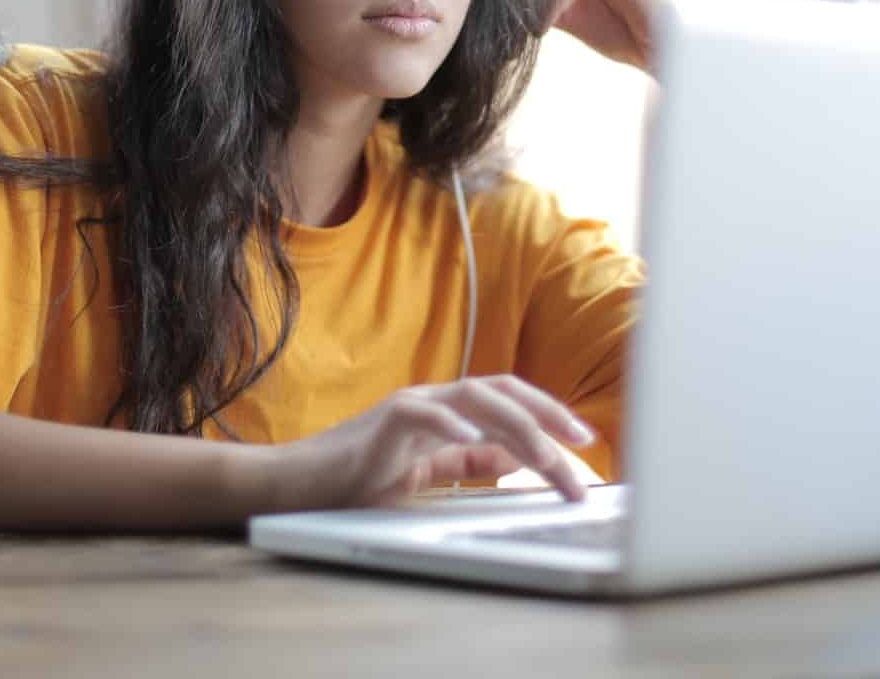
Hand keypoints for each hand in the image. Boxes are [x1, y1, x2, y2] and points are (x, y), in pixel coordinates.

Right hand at [262, 375, 596, 510]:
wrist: (295, 487)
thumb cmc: (356, 484)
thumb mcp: (427, 477)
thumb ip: (468, 463)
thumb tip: (518, 462)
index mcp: (446, 415)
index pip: (509, 406)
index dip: (549, 419)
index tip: (583, 447)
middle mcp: (434, 402)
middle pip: (504, 391)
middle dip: (548, 412)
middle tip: (584, 440)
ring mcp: (410, 406)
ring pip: (476, 397)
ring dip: (518, 424)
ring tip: (547, 455)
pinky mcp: (384, 421)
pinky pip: (426, 415)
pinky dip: (453, 424)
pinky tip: (476, 440)